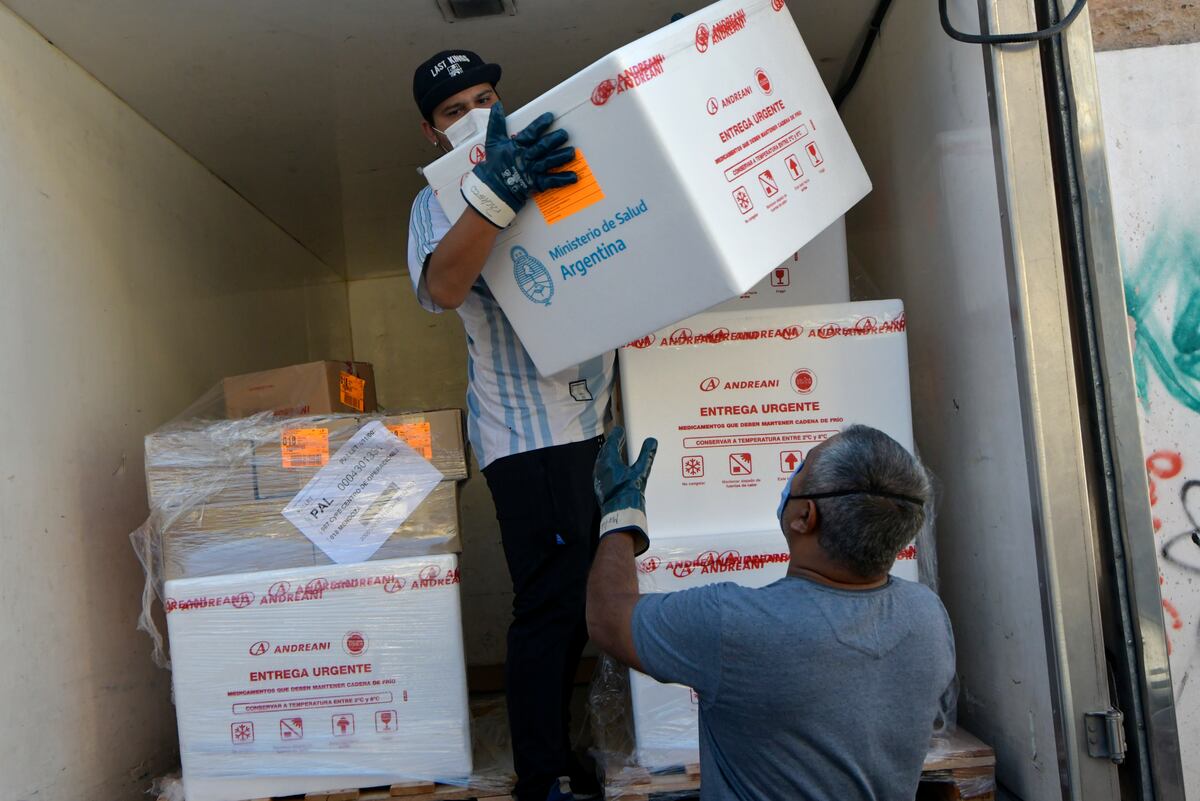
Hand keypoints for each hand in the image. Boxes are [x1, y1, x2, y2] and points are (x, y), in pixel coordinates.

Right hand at [460, 103, 577, 227]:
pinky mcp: (536, 184)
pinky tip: (574, 177)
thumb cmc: (494, 164)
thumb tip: (497, 105)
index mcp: (517, 146)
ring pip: (549, 162)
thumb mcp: (493, 142)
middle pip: (542, 147)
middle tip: (565, 134)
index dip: (540, 124)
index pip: (530, 133)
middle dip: (554, 140)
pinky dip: (563, 179)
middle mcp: (526, 158)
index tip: (551, 117)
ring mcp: (532, 171)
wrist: (492, 188)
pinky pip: (551, 181)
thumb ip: (497, 123)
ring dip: (561, 157)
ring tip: (572, 152)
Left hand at [594, 426, 657, 554]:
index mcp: (609, 461)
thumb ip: (646, 455)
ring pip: (602, 460)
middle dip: (613, 443)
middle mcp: (600, 467)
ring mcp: (598, 477)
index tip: (619, 430)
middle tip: (619, 438)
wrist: (619, 514)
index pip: (612, 443)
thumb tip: (652, 441)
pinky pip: (602, 469)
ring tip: (617, 450)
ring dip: (610, 454)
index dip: (616, 435)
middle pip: (605, 451)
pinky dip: (608, 464)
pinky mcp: (599, 486)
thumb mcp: (640, 472)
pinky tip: (614, 468)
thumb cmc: (629, 492)